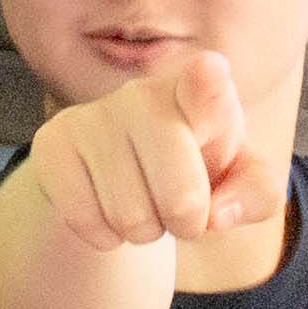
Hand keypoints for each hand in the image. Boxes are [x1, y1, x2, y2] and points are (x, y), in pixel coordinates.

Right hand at [20, 51, 282, 259]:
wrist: (118, 174)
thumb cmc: (193, 170)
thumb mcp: (239, 180)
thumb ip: (255, 193)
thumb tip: (214, 215)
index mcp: (202, 91)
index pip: (207, 84)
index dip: (207, 86)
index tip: (209, 72)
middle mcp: (145, 94)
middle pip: (183, 198)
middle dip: (187, 224)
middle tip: (182, 212)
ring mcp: (94, 115)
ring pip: (131, 217)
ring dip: (144, 231)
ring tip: (143, 205)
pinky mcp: (52, 143)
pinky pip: (86, 219)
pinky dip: (104, 236)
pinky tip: (106, 210)